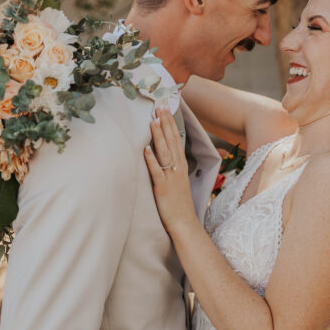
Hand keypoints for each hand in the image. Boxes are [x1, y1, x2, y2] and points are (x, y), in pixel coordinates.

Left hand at [144, 108, 196, 234]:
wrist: (185, 224)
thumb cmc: (179, 205)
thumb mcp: (178, 182)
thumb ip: (171, 168)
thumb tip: (162, 156)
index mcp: (181, 166)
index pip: (176, 139)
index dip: (171, 124)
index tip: (166, 109)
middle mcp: (177, 168)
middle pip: (172, 141)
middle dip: (166, 122)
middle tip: (161, 105)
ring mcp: (170, 177)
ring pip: (165, 152)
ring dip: (159, 136)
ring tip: (153, 120)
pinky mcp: (162, 188)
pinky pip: (156, 171)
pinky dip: (151, 159)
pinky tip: (145, 148)